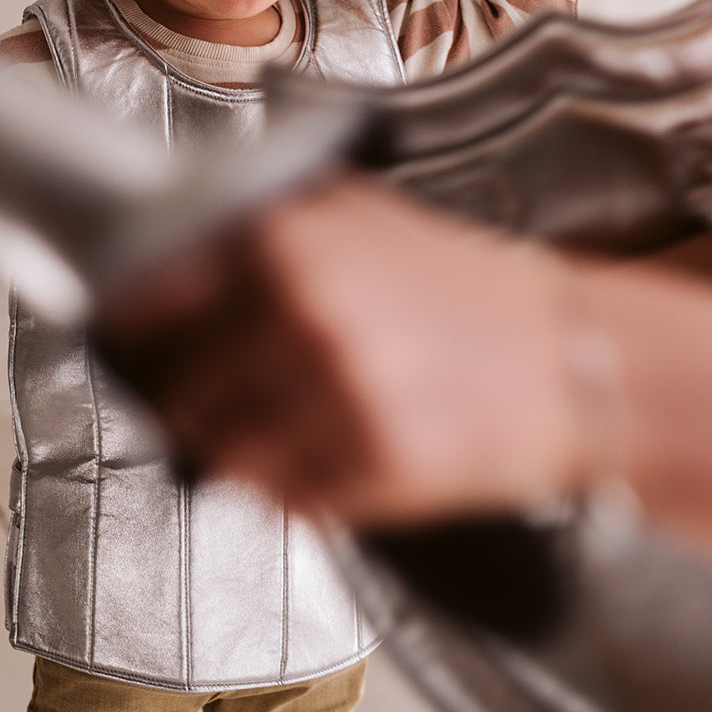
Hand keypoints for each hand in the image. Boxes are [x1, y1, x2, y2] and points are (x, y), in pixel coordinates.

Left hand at [97, 178, 585, 525]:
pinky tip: (342, 451)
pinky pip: (284, 498)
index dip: (139, 331)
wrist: (573, 360)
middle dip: (196, 403)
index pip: (151, 302)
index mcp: (287, 241)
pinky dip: (297, 487)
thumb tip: (171, 239)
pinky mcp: (370, 466)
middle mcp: (301, 311)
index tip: (139, 343)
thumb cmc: (465, 288)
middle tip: (237, 399)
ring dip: (243, 450)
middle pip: (180, 391)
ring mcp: (334, 392)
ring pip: (223, 453)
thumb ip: (271, 222)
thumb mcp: (364, 214)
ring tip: (298, 428)